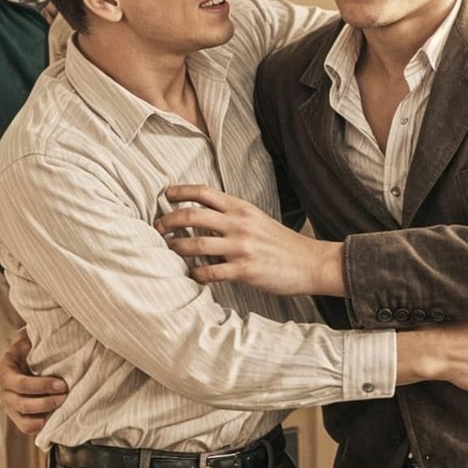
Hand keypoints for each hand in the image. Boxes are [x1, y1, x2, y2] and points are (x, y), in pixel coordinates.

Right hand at [0, 326, 66, 436]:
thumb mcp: (31, 337)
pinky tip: (56, 419)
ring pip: (25, 420)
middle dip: (47, 402)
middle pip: (22, 404)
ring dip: (45, 415)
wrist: (33, 357)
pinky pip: (27, 428)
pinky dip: (41, 427)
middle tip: (66, 396)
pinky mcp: (19, 417)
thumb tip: (45, 333)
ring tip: (63, 407)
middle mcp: (5, 391)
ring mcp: (10, 406)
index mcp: (5, 370)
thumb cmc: (35, 346)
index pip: (20, 384)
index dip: (42, 386)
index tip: (62, 384)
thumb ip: (34, 336)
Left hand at [156, 186, 343, 296]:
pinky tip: (192, 275)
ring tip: (168, 250)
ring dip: (176, 247)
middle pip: (192, 215)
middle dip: (169, 220)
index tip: (166, 196)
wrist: (310, 262)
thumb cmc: (281, 243)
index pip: (204, 192)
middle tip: (157, 228)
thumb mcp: (257, 219)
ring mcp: (241, 247)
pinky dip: (196, 273)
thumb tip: (201, 217)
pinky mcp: (245, 270)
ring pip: (196, 243)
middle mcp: (239, 224)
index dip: (180, 192)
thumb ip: (231, 216)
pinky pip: (211, 271)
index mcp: (241, 208)